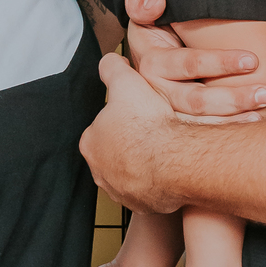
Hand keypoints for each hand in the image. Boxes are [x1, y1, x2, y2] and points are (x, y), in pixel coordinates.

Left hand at [81, 53, 192, 211]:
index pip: (100, 129)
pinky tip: (171, 168)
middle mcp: (100, 172)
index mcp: (91, 143)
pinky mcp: (143, 206)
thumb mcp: (127, 81)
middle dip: (130, 145)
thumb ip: (112, 68)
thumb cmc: (148, 122)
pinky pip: (149, 192)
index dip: (119, 119)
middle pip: (114, 154)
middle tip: (152, 132)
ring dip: (143, 165)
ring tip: (164, 150)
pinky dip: (158, 182)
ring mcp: (121, 192)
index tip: (136, 114)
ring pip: (131, 175)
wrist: (174, 158)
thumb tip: (108, 61)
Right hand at [124, 0, 265, 118]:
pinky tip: (250, 125)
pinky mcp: (176, 123)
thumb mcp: (141, 14)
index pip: (189, 64)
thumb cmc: (150, 30)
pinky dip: (226, 129)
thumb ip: (143, 4)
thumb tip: (157, 2)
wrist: (143, 57)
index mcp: (152, 65)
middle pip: (196, 100)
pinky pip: (201, 131)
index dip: (220, 62)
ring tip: (261, 115)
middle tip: (265, 93)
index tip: (253, 60)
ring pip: (199, 121)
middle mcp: (158, 92)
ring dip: (232, 119)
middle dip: (232, 98)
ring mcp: (167, 112)